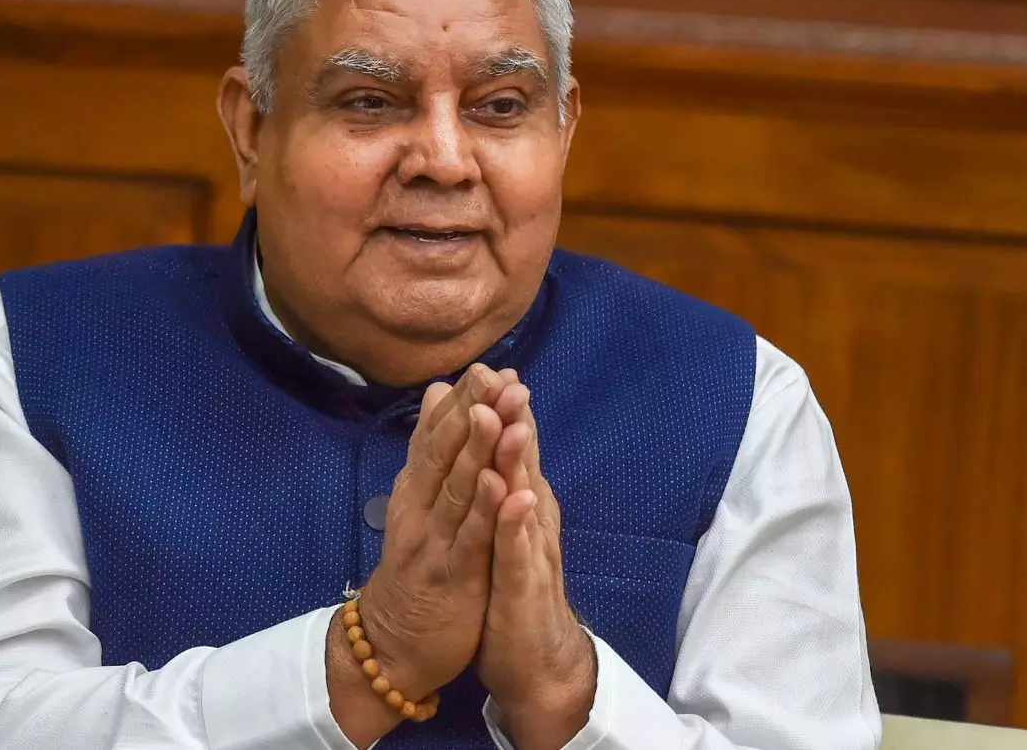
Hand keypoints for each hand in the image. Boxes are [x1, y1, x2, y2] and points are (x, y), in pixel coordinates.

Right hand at [327, 364, 510, 744]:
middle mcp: (421, 509)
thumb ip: (428, 448)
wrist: (392, 643)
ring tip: (498, 414)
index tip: (490, 365)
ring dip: (479, 451)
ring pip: (458, 490)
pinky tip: (499, 484)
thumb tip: (439, 390)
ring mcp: (434, 541)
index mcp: (416, 490)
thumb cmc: (414, 566)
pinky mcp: (451, 575)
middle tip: (498, 376)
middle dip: (474, 413)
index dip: (464, 401)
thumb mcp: (417, 502)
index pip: (438, 435)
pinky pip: (469, 540)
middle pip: (446, 453)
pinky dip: (484, 511)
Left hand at [476, 373, 596, 749]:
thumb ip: (496, 481)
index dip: (500, 408)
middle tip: (507, 375)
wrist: (537, 660)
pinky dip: (517, 524)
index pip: (510, 448)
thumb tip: (489, 437)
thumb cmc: (514, 588)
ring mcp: (531, 552)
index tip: (489, 366)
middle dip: (514, 419)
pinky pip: (518, 552)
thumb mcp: (500, 528)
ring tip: (512, 421)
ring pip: (525, 498)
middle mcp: (531, 520)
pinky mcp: (524, 587)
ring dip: (518, 461)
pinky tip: (518, 498)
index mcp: (521, 503)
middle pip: (522, 461)